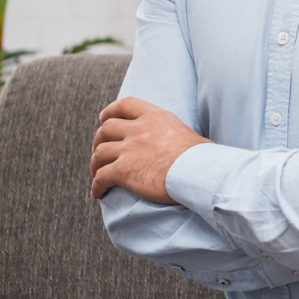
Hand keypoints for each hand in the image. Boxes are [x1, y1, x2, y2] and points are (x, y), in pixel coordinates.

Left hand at [90, 98, 209, 202]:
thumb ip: (180, 136)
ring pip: (99, 153)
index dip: (110, 110)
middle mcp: (138, 129)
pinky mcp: (123, 170)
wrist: (198, 173)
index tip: (103, 117)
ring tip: (97, 173)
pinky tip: (99, 193)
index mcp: (155, 117)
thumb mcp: (190, 135)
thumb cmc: (203, 158)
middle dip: (99, 140)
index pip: (125, 105)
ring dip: (95, 164)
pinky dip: (97, 186)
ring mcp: (129, 149)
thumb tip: (195, 147)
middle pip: (106, 129)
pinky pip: (101, 177)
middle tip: (99, 150)